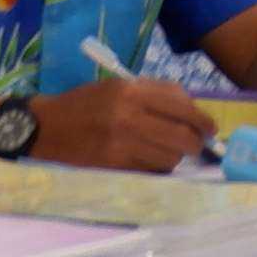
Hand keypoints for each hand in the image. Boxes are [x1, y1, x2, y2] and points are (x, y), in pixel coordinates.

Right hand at [31, 74, 215, 173]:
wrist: (46, 127)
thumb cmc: (85, 104)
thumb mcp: (117, 86)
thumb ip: (155, 93)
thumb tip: (192, 108)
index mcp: (131, 91)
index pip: (182, 106)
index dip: (202, 120)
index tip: (210, 129)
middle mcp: (129, 116)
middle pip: (183, 136)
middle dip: (196, 143)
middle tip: (196, 145)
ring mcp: (122, 143)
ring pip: (170, 157)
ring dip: (175, 157)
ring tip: (165, 151)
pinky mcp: (115, 165)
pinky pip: (151, 170)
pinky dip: (157, 167)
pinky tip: (148, 160)